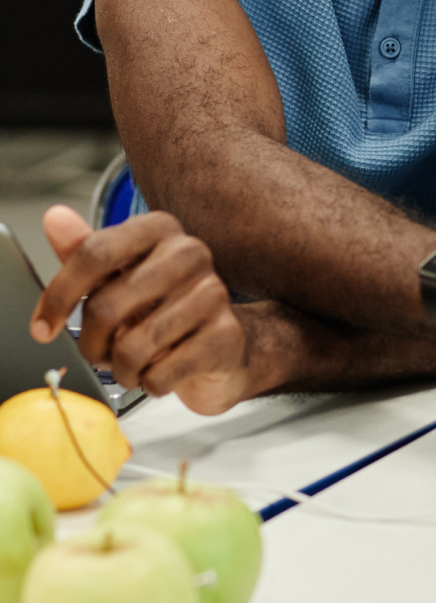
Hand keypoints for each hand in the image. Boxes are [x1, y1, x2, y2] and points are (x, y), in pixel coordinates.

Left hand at [30, 206, 258, 414]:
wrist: (222, 344)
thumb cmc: (165, 309)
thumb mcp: (121, 277)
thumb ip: (86, 251)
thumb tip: (55, 218)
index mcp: (159, 229)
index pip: (94, 253)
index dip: (59, 296)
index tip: (44, 327)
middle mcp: (190, 253)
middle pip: (105, 306)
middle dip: (91, 345)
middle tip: (99, 353)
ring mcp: (213, 292)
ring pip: (132, 347)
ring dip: (122, 370)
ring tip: (132, 366)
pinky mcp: (225, 334)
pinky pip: (161, 374)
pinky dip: (150, 384)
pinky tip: (160, 373)